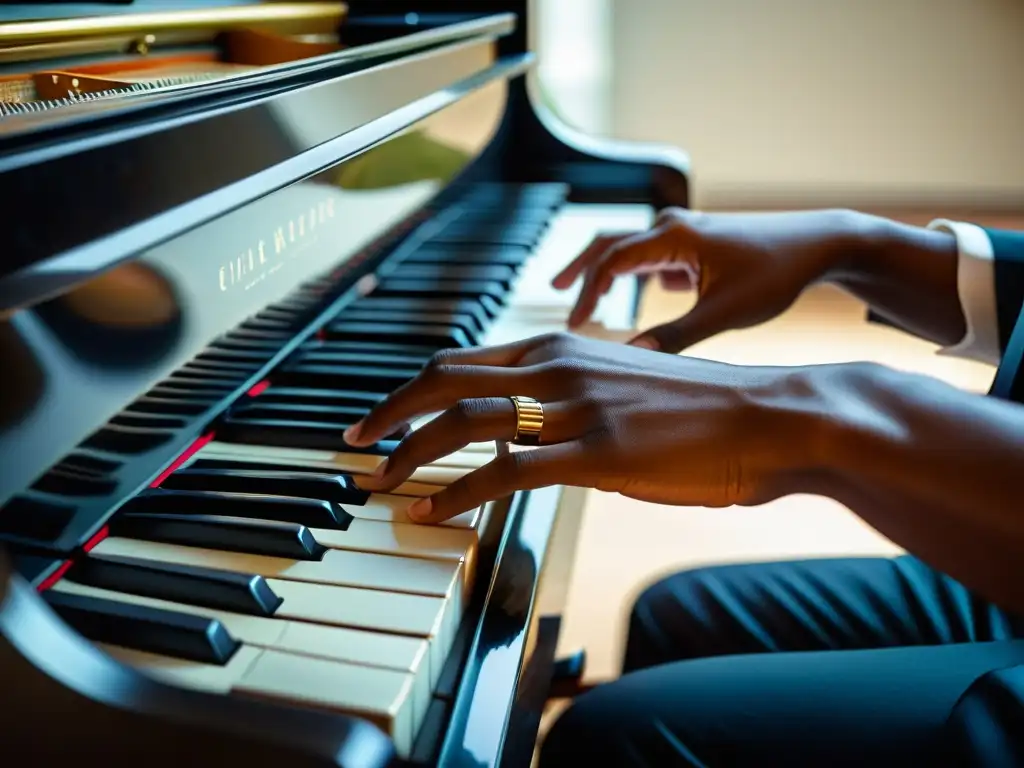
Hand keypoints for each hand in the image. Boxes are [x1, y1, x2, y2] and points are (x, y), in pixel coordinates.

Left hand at [343, 333, 811, 522]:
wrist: (769, 417)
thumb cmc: (700, 407)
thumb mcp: (621, 387)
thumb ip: (567, 400)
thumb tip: (526, 437)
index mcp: (561, 344)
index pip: (463, 361)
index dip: (412, 390)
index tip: (381, 416)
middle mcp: (558, 363)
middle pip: (445, 379)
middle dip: (388, 413)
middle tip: (353, 443)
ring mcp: (575, 405)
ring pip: (464, 420)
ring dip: (407, 451)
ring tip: (377, 482)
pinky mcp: (597, 452)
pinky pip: (505, 471)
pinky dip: (456, 491)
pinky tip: (429, 509)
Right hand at [554, 208, 865, 351]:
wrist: (820, 243)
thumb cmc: (776, 273)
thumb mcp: (724, 313)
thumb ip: (675, 336)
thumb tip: (632, 358)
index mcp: (673, 237)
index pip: (610, 261)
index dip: (586, 293)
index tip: (573, 325)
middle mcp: (673, 226)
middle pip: (609, 242)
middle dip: (580, 267)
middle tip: (553, 289)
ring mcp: (686, 232)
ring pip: (630, 246)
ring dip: (605, 268)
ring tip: (585, 295)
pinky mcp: (698, 242)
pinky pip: (653, 254)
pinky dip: (634, 272)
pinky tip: (638, 295)